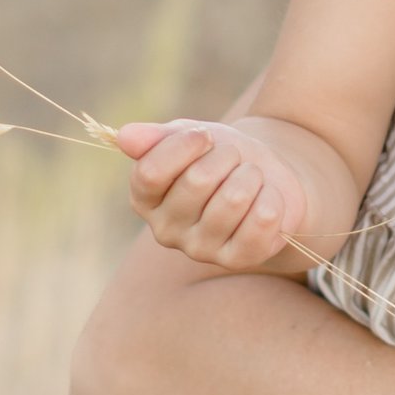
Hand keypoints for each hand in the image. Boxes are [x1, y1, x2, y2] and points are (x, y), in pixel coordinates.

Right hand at [116, 118, 313, 273]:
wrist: (265, 176)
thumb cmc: (218, 155)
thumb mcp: (188, 136)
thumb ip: (155, 137)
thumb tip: (124, 136)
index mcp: (144, 199)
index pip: (151, 172)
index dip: (184, 144)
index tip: (205, 134)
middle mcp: (165, 230)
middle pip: (197, 181)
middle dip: (225, 156)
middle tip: (233, 158)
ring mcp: (200, 249)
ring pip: (233, 198)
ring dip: (251, 175)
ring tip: (251, 177)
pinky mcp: (237, 259)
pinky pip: (262, 219)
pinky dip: (271, 197)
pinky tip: (266, 198)